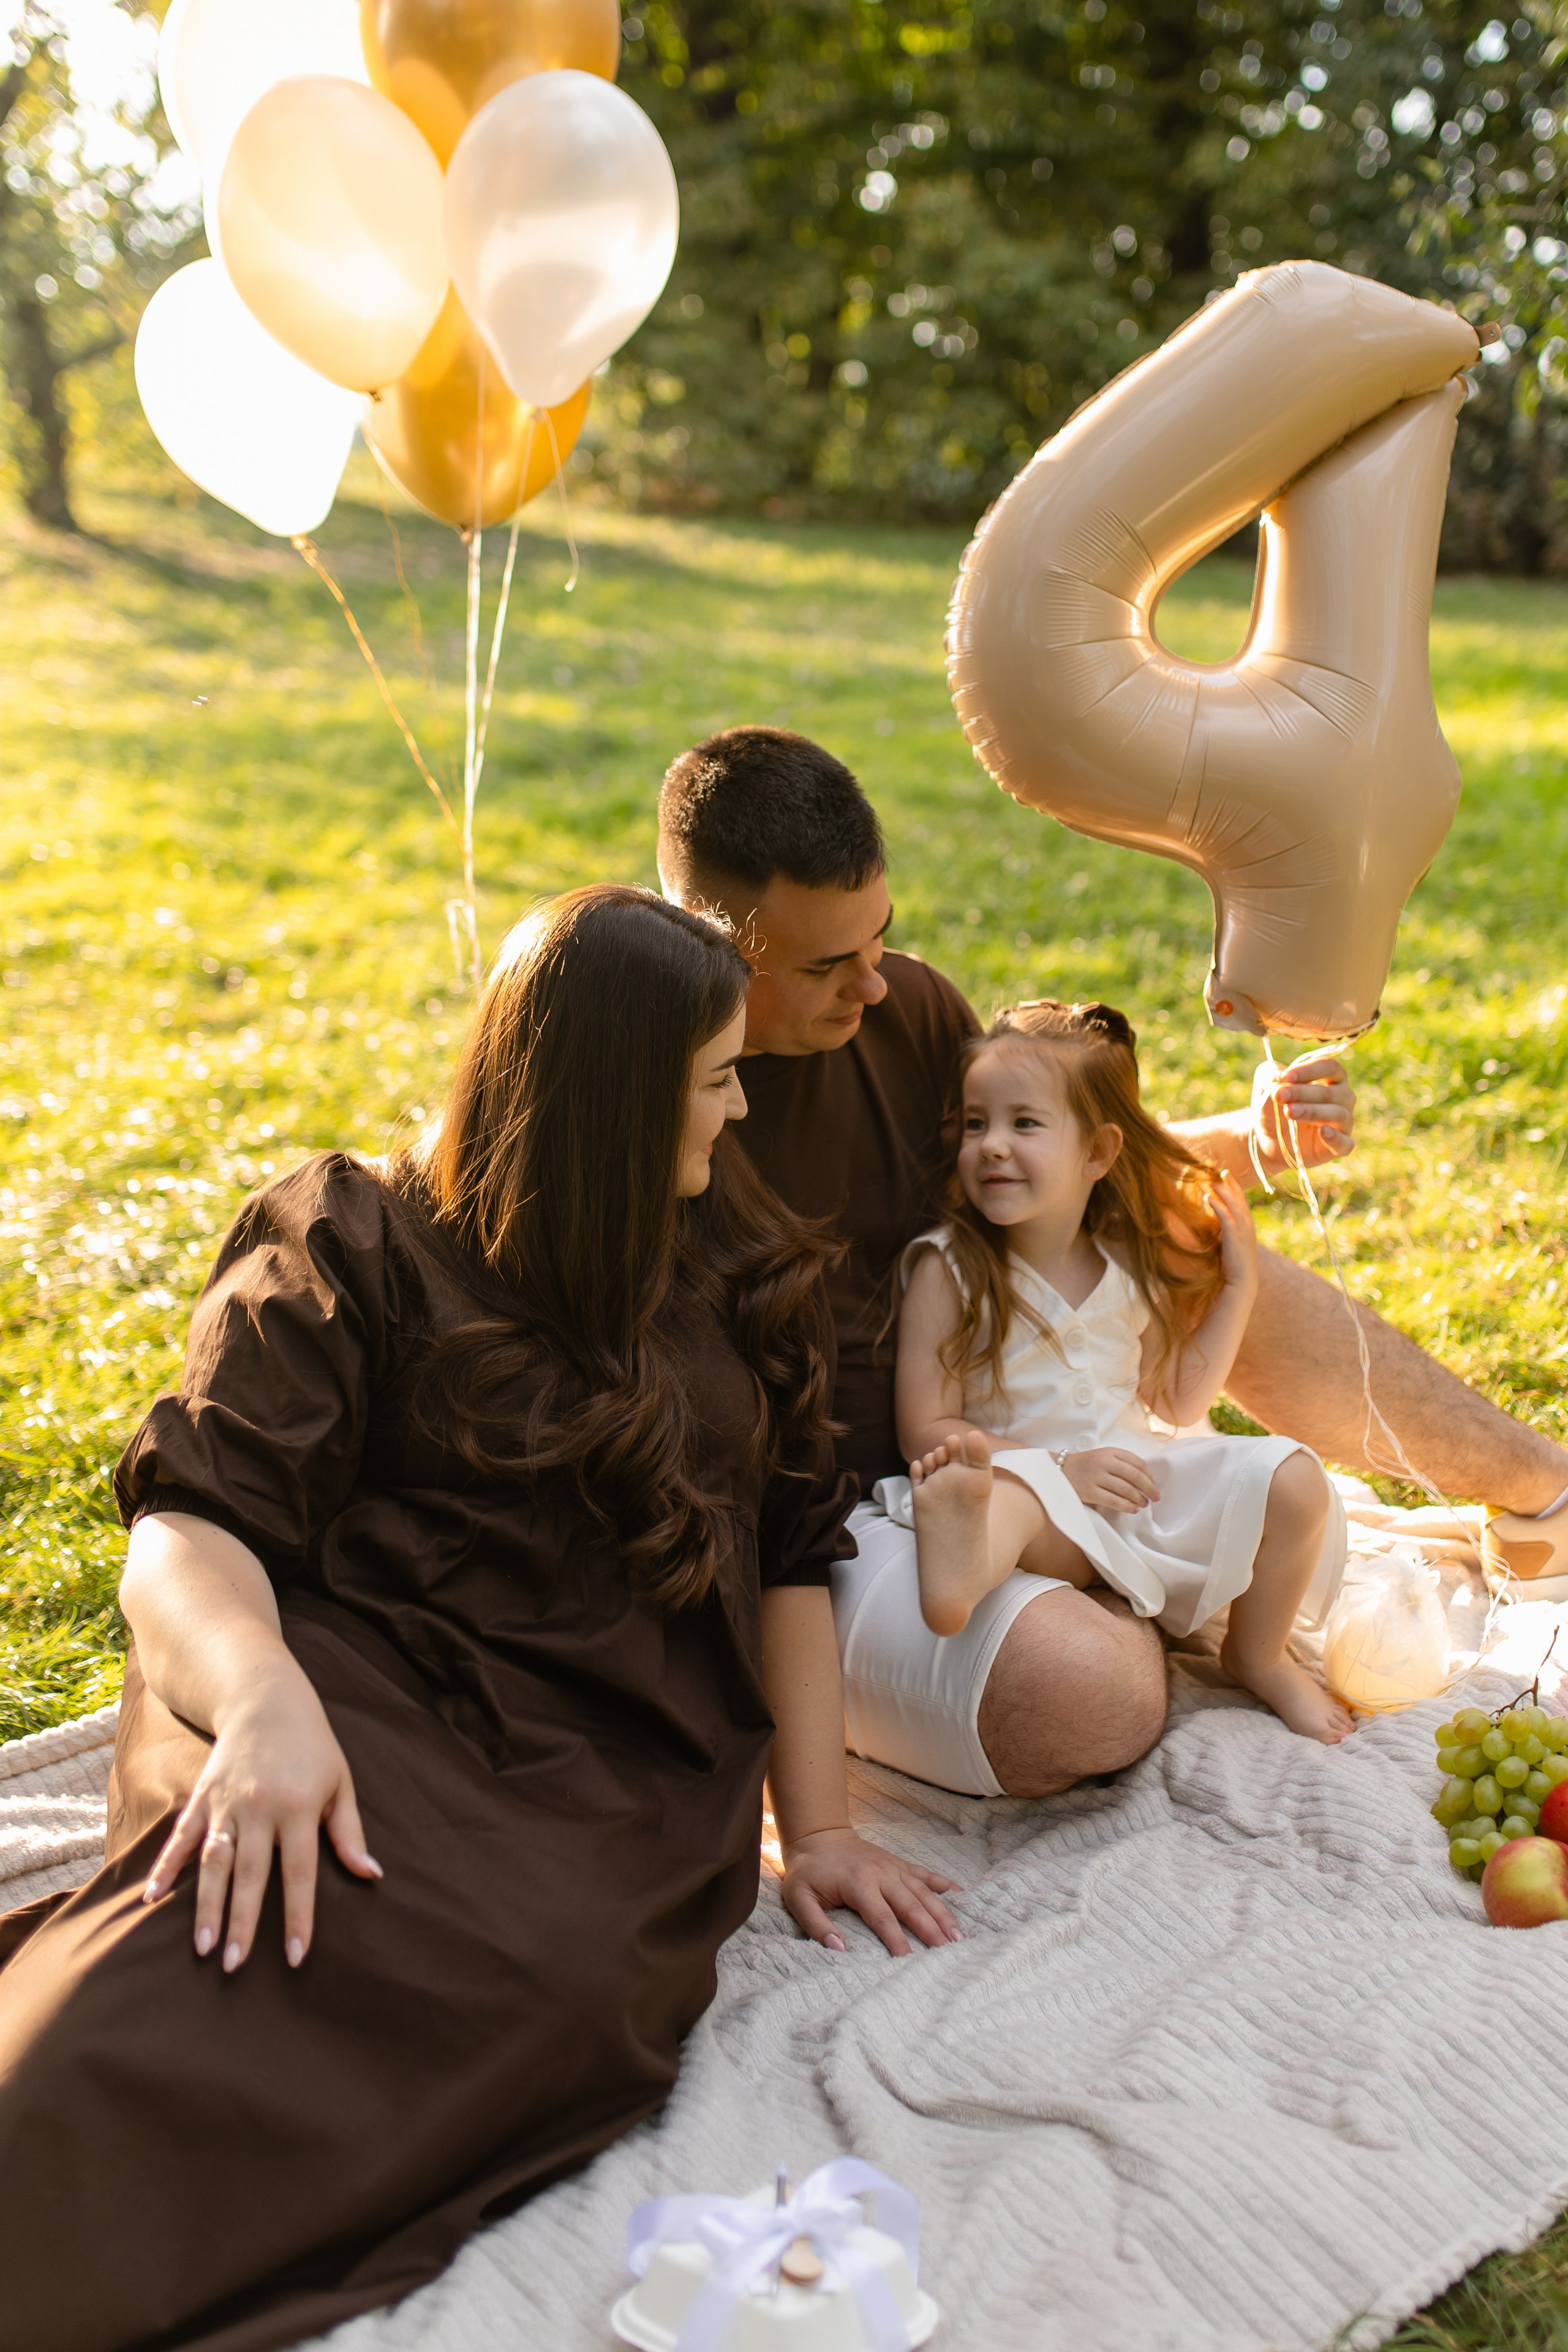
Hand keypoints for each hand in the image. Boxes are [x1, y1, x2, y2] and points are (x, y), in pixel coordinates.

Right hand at [141, 1657, 381, 1971]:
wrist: (265, 1697)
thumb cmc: (312, 1744)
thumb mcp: (340, 1782)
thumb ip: (349, 1832)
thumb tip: (372, 1875)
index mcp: (299, 1807)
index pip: (299, 1873)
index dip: (299, 1917)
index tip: (296, 1957)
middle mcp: (260, 1808)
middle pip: (250, 1876)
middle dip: (243, 1923)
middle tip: (235, 1967)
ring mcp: (226, 1803)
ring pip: (213, 1863)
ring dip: (206, 1906)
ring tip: (202, 1949)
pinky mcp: (201, 1797)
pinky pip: (181, 1837)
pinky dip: (165, 1867)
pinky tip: (150, 1898)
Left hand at [779, 1827, 961, 1956]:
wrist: (818, 1836)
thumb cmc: (808, 1872)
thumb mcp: (798, 1898)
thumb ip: (816, 1925)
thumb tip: (838, 1949)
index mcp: (859, 1884)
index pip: (882, 1917)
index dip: (897, 1940)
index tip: (910, 1962)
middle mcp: (882, 1874)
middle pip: (911, 1906)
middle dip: (931, 1930)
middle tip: (948, 1953)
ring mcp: (894, 1867)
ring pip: (924, 1892)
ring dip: (942, 1913)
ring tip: (958, 1937)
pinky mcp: (899, 1863)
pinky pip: (926, 1874)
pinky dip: (944, 1884)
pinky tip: (962, 1895)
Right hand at [1061, 1447, 1163, 1515]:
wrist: (1058, 1471)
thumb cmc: (1085, 1465)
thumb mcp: (1103, 1456)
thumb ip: (1121, 1463)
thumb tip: (1145, 1479)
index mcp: (1110, 1451)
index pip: (1137, 1462)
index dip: (1149, 1475)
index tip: (1154, 1484)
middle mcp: (1104, 1462)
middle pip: (1135, 1476)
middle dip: (1149, 1488)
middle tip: (1156, 1497)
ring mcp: (1096, 1476)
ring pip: (1126, 1489)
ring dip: (1139, 1499)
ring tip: (1144, 1504)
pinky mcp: (1090, 1491)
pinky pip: (1114, 1501)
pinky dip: (1126, 1506)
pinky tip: (1133, 1509)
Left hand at [1207, 1167, 1258, 1292]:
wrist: (1241, 1282)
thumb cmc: (1233, 1264)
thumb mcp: (1229, 1242)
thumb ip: (1225, 1230)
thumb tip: (1214, 1220)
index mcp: (1246, 1226)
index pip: (1241, 1202)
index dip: (1234, 1188)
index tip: (1226, 1175)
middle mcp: (1247, 1226)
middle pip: (1239, 1200)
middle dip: (1231, 1185)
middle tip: (1223, 1171)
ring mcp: (1242, 1232)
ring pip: (1234, 1206)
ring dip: (1224, 1192)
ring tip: (1212, 1181)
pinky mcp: (1235, 1239)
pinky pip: (1226, 1218)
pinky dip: (1218, 1207)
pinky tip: (1208, 1198)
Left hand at [1249, 1051, 1354, 1176]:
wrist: (1267, 1138)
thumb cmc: (1273, 1106)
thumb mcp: (1265, 1086)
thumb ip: (1269, 1075)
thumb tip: (1277, 1075)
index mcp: (1330, 1077)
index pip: (1329, 1067)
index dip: (1308, 1070)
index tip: (1284, 1077)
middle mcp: (1343, 1098)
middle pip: (1331, 1091)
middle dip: (1303, 1092)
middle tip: (1279, 1095)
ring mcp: (1343, 1123)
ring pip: (1338, 1114)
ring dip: (1313, 1111)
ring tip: (1289, 1111)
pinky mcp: (1340, 1146)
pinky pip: (1345, 1143)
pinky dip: (1336, 1138)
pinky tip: (1322, 1132)